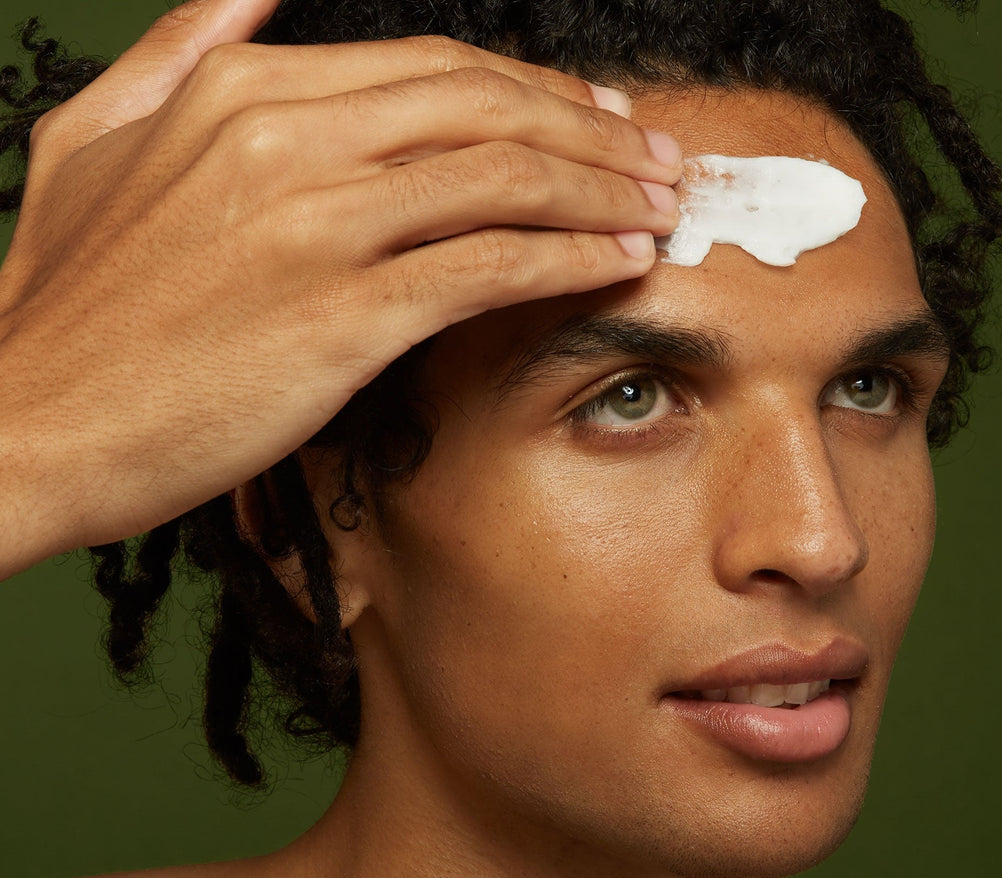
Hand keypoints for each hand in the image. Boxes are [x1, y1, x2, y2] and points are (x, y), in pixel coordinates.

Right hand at [0, 0, 680, 577]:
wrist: (25, 424)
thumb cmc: (64, 307)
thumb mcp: (92, 142)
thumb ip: (177, 54)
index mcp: (240, 92)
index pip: (432, 70)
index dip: (533, 91)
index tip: (595, 118)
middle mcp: (286, 137)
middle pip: (486, 109)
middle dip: (591, 131)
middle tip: (657, 157)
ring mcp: (317, 225)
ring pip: (503, 179)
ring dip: (602, 188)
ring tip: (662, 207)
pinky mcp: (341, 316)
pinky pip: (487, 266)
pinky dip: (568, 258)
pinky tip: (619, 262)